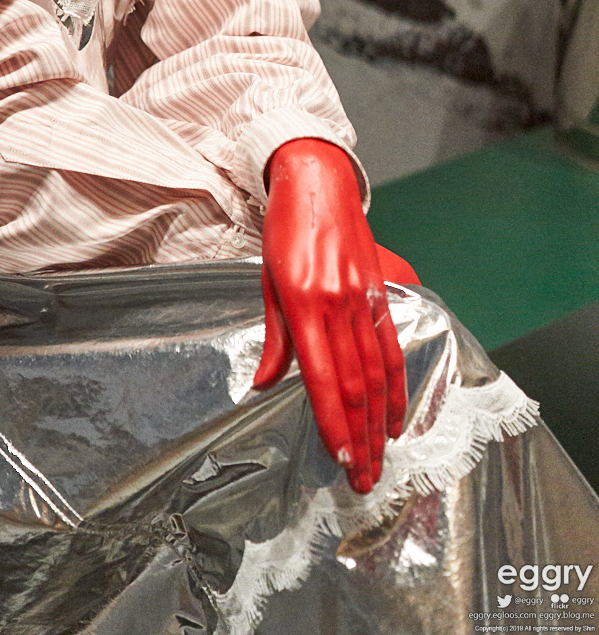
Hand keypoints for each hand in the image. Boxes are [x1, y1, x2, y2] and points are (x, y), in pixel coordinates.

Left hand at [252, 138, 408, 493]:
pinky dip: (396, 387)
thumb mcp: (268, 280)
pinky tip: (396, 416)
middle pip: (353, 386)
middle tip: (364, 480)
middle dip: (360, 438)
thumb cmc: (285, 230)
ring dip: (380, 423)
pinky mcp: (380, 293)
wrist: (318, 181)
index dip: (333, 424)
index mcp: (304, 305)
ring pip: (375, 374)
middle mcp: (338, 306)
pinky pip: (391, 348)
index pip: (321, 379)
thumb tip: (264, 386)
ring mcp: (363, 299)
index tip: (341, 461)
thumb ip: (274, 338)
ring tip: (381, 460)